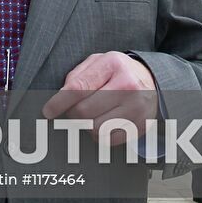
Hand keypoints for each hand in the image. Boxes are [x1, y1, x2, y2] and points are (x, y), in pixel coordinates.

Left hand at [42, 51, 157, 144]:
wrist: (153, 81)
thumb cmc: (118, 71)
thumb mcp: (99, 62)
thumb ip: (77, 75)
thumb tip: (60, 97)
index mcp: (112, 64)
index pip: (78, 87)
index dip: (59, 102)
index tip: (48, 111)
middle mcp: (127, 85)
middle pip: (84, 112)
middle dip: (73, 114)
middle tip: (74, 110)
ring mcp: (136, 107)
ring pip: (95, 129)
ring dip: (86, 126)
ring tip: (91, 116)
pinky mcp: (140, 125)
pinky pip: (108, 140)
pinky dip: (100, 135)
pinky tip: (105, 122)